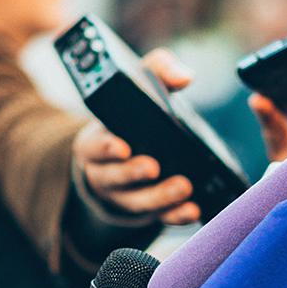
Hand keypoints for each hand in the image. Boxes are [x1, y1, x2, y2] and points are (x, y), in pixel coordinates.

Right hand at [72, 49, 199, 224]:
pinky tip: (193, 210)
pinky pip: (159, 216)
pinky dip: (175, 215)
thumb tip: (184, 76)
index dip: (106, 147)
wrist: (125, 150)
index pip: (94, 146)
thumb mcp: (139, 86)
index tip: (122, 146)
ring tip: (184, 188)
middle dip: (133, 173)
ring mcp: (124, 194)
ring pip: (136, 201)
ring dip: (160, 197)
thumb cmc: (131, 115)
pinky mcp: (146, 209)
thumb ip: (158, 71)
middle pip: (114, 177)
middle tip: (154, 167)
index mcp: (96, 141)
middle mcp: (105, 171)